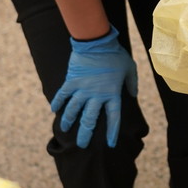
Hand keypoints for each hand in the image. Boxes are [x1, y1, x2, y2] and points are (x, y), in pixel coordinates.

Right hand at [50, 26, 137, 147]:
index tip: (110, 144)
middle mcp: (96, 95)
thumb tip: (133, 94)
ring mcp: (82, 88)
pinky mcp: (72, 80)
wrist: (98, 41)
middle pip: (90, 119)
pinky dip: (58, 102)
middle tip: (82, 145)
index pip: (113, 117)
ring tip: (65, 130)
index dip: (112, 131)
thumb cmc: (116, 54)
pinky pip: (63, 94)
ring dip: (68, 121)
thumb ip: (132, 83)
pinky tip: (54, 110)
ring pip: (73, 110)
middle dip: (85, 134)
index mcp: (112, 93)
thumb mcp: (130, 68)